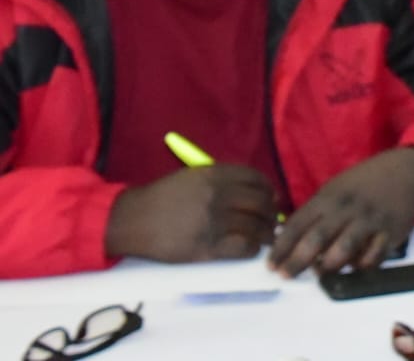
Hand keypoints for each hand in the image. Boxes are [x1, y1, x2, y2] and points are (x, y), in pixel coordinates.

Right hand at [105, 165, 278, 262]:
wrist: (131, 220)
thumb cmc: (161, 197)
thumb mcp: (191, 176)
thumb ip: (220, 179)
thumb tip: (252, 191)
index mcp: (214, 175)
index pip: (256, 179)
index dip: (268, 190)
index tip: (270, 198)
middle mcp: (217, 196)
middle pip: (261, 203)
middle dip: (271, 213)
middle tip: (271, 221)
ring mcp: (213, 222)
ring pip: (256, 226)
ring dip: (266, 233)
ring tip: (266, 237)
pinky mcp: (207, 247)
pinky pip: (242, 247)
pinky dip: (252, 248)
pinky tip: (251, 248)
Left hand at [269, 147, 413, 276]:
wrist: (405, 173)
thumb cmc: (363, 185)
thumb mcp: (336, 190)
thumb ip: (316, 214)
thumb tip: (291, 244)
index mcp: (329, 197)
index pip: (298, 224)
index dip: (282, 247)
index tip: (271, 265)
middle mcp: (347, 209)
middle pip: (317, 238)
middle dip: (297, 260)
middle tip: (286, 275)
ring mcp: (369, 220)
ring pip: (344, 249)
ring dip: (329, 265)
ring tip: (321, 273)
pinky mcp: (389, 232)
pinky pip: (373, 257)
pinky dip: (360, 266)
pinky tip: (353, 267)